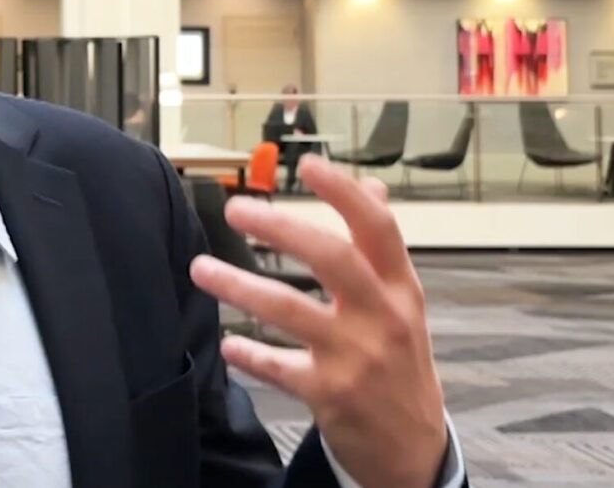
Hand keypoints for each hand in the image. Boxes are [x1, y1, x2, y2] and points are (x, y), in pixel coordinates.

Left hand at [190, 154, 447, 487]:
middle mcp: (382, 316)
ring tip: (201, 269)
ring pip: (290, 309)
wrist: (413, 448)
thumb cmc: (401, 363)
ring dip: (239, 285)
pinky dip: (248, 353)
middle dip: (280, 228)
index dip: (344, 192)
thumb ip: (382, 249)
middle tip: (235, 210)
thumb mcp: (406, 304)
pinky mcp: (330, 394)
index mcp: (402, 288)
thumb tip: (373, 188)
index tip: (306, 164)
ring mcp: (356, 356)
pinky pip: (277, 366)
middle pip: (331, 257)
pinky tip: (228, 343)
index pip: (378, 228)